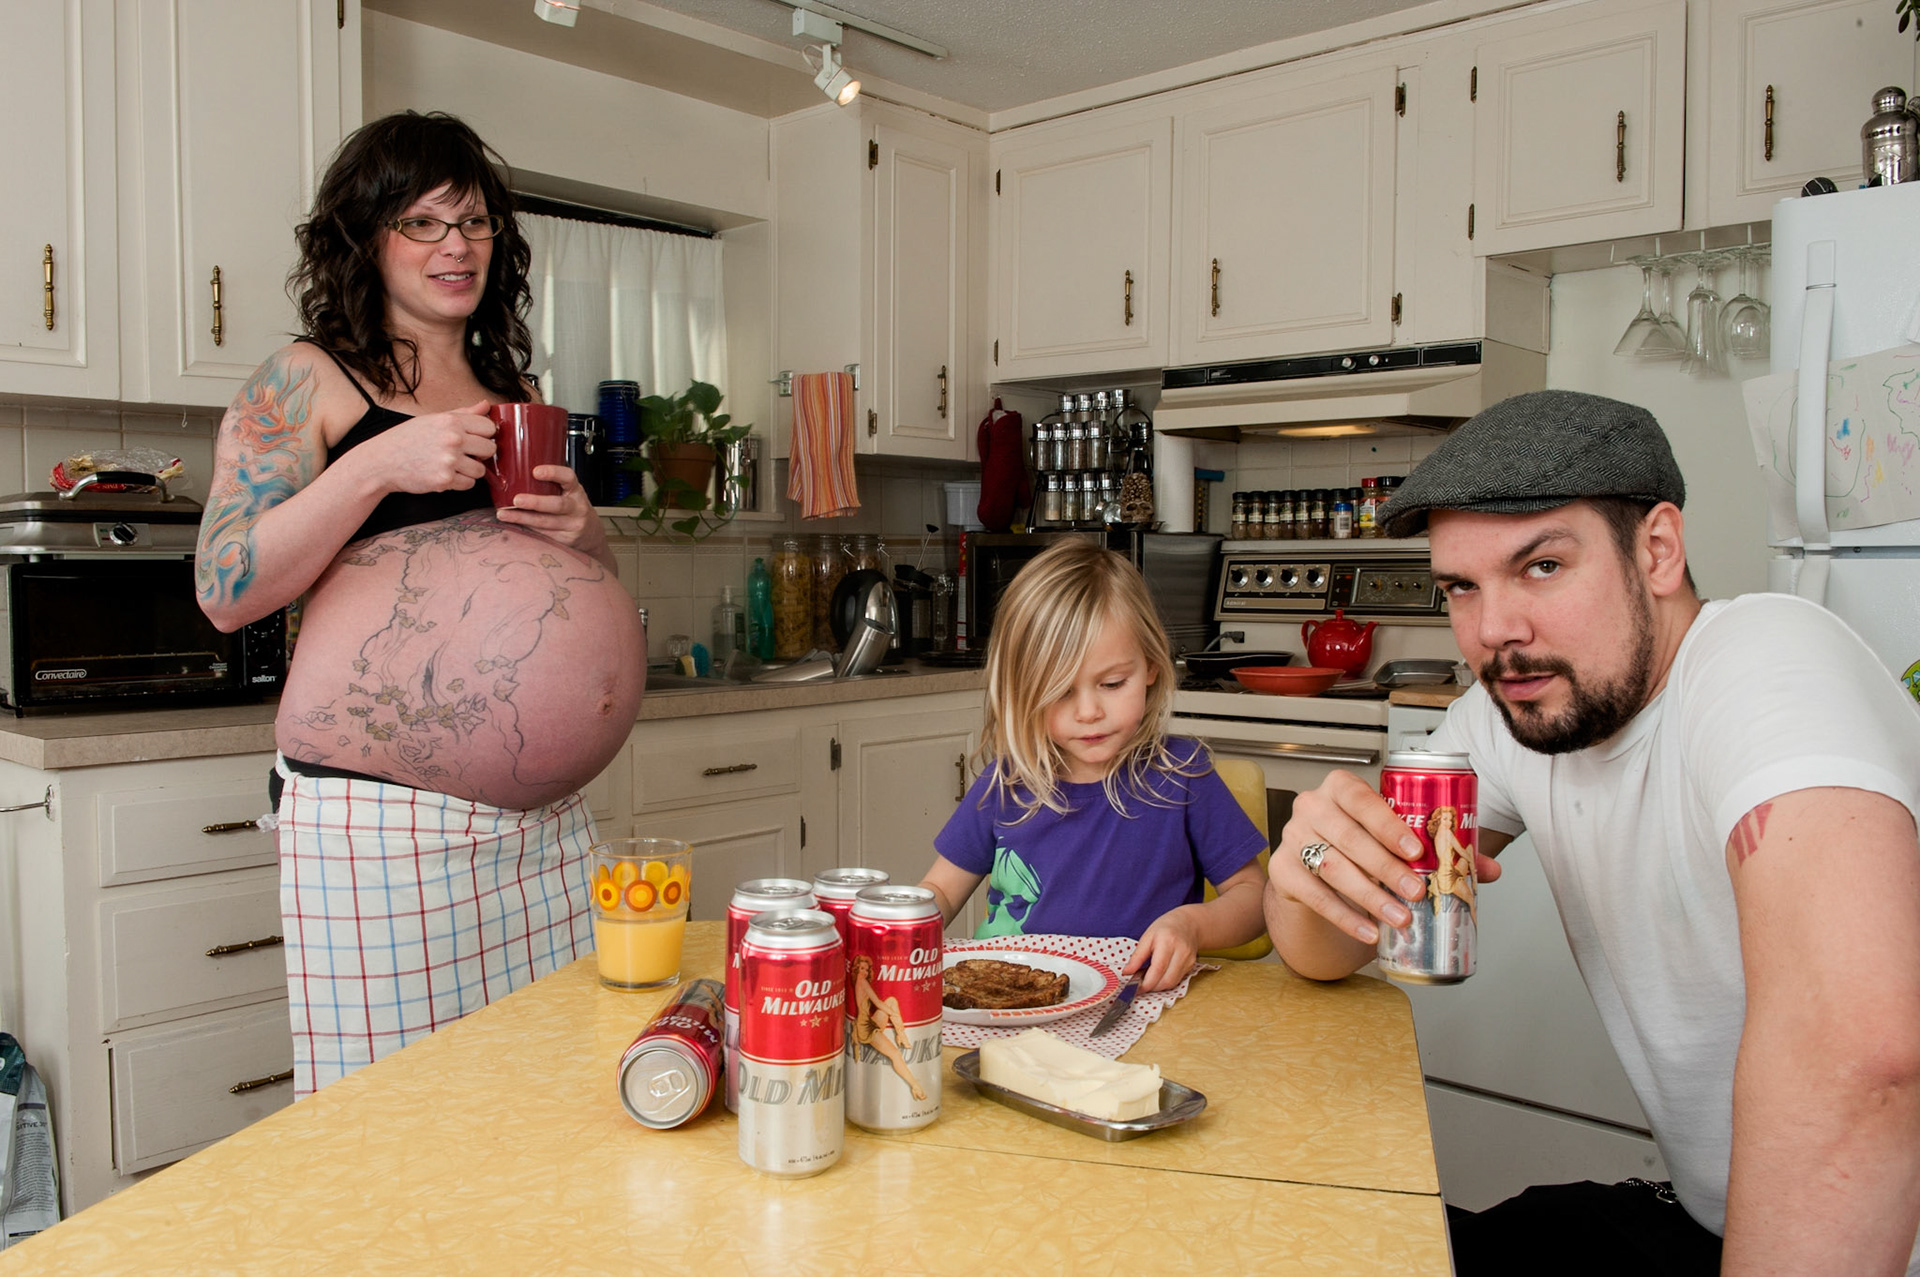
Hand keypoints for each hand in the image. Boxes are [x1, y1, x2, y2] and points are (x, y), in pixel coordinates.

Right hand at [364, 400, 494, 495]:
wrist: (382, 461)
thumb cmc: (407, 439)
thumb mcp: (432, 419)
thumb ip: (462, 413)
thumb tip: (485, 406)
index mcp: (450, 421)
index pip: (488, 427)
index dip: (484, 434)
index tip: (476, 438)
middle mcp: (452, 439)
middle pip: (490, 448)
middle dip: (481, 453)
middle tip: (466, 454)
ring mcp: (449, 461)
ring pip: (481, 470)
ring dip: (470, 469)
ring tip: (453, 465)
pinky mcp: (445, 480)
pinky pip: (469, 484)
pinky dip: (460, 482)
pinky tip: (446, 474)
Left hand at [494, 463, 610, 560]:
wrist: (591, 534)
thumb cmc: (573, 508)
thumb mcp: (569, 493)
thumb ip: (551, 485)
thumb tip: (516, 472)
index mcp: (575, 490)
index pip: (568, 478)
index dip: (553, 473)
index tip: (535, 471)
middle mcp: (577, 507)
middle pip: (557, 505)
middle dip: (535, 502)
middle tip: (516, 499)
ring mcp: (572, 525)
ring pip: (546, 522)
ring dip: (522, 518)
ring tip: (504, 514)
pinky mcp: (565, 540)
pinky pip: (543, 533)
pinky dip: (526, 528)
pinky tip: (512, 523)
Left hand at [1124, 913, 1200, 992]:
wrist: (1188, 924)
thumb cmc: (1165, 928)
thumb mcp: (1147, 937)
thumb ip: (1137, 956)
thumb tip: (1126, 972)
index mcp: (1167, 942)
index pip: (1158, 969)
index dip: (1146, 983)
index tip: (1134, 988)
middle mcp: (1181, 952)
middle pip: (1166, 980)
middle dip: (1151, 987)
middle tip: (1138, 985)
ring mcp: (1189, 960)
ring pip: (1172, 983)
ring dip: (1158, 986)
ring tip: (1147, 979)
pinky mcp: (1191, 966)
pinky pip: (1177, 980)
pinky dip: (1165, 982)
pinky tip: (1158, 976)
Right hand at [1272, 769, 1500, 944]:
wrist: (1314, 872)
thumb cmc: (1359, 847)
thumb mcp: (1394, 842)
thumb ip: (1440, 850)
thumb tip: (1490, 869)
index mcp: (1340, 788)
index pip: (1361, 797)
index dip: (1388, 823)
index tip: (1416, 850)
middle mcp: (1311, 806)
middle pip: (1347, 835)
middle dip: (1386, 867)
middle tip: (1417, 891)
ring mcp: (1292, 838)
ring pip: (1330, 866)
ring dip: (1369, 895)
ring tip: (1400, 917)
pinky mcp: (1282, 872)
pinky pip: (1314, 895)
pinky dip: (1344, 916)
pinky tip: (1369, 932)